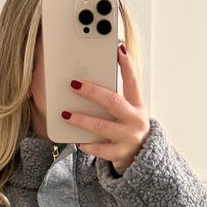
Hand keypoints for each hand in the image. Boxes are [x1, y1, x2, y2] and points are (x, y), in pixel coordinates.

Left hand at [63, 42, 149, 173]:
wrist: (141, 157)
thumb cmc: (128, 128)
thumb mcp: (128, 110)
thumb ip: (114, 97)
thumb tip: (88, 80)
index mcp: (137, 104)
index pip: (132, 81)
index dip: (127, 64)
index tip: (119, 48)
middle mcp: (135, 119)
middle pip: (113, 101)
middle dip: (92, 92)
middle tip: (73, 84)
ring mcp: (128, 137)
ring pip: (102, 126)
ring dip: (82, 119)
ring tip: (65, 114)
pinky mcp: (120, 153)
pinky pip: (100, 149)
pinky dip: (88, 144)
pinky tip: (78, 141)